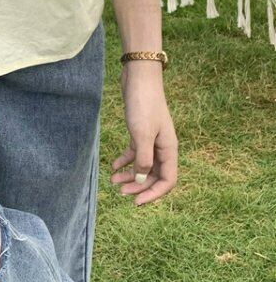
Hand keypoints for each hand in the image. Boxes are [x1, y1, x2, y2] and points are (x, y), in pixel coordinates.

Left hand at [111, 61, 178, 205]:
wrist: (138, 78)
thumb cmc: (143, 105)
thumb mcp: (142, 134)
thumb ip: (143, 159)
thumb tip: (140, 180)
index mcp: (169, 150)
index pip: (167, 181)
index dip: (153, 194)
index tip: (136, 202)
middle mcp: (162, 147)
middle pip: (153, 175)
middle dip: (138, 186)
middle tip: (119, 192)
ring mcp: (151, 139)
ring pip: (142, 165)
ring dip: (129, 175)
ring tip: (112, 181)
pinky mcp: (140, 131)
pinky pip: (135, 152)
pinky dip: (125, 160)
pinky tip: (113, 165)